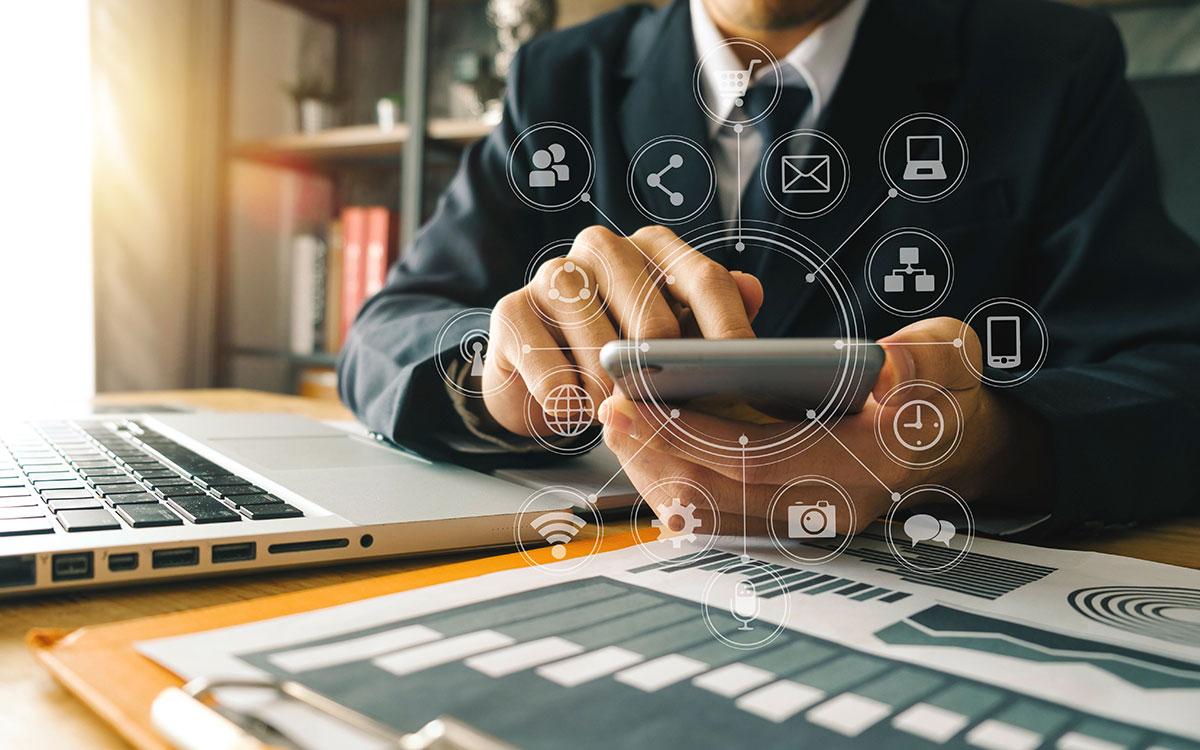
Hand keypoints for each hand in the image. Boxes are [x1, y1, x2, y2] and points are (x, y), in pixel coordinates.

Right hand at [481, 225, 763, 437]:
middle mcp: (602, 248)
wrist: (541, 378)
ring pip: (599, 345)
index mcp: (651, 248)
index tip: (744, 374)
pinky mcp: (511, 310)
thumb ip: (712, 318)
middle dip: (664, 370)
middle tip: (670, 408)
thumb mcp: (674, 337)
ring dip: (613, 393)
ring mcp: (553, 275)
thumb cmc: (617, 352)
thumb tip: (753, 291)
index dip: (727, 329)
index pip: (702, 279)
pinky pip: (549, 370)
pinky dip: (568, 402)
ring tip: (616, 413)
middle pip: (651, 313)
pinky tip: (572, 408)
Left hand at [598, 316, 1039, 535]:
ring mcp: (803, 525)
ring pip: (709, 513)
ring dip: (655, 470)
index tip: (637, 398)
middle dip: (655, 449)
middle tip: (608, 404)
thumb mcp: (952, 358)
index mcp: (868, 466)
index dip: (691, 433)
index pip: (761, 460)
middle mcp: (830, 509)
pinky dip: (671, 484)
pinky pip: (713, 518)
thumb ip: (929, 358)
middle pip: (720, 492)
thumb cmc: (937, 390)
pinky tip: (643, 448)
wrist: (945, 443)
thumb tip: (889, 364)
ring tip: (617, 422)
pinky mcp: (782, 525)